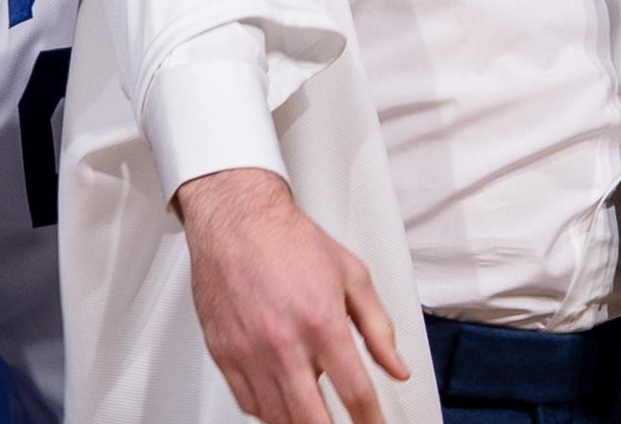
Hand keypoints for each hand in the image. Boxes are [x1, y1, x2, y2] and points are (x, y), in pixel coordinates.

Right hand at [176, 168, 412, 423]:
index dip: (370, 420)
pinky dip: (268, 412)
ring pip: (278, 418)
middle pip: (312, 419)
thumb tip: (396, 366)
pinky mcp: (223, 352)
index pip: (355, 392)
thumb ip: (379, 327)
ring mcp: (249, 351)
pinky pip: (247, 402)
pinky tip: (282, 402)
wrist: (235, 218)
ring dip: (300, 422)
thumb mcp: (352, 275)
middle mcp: (283, 341)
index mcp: (321, 321)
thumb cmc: (288, 241)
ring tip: (313, 413)